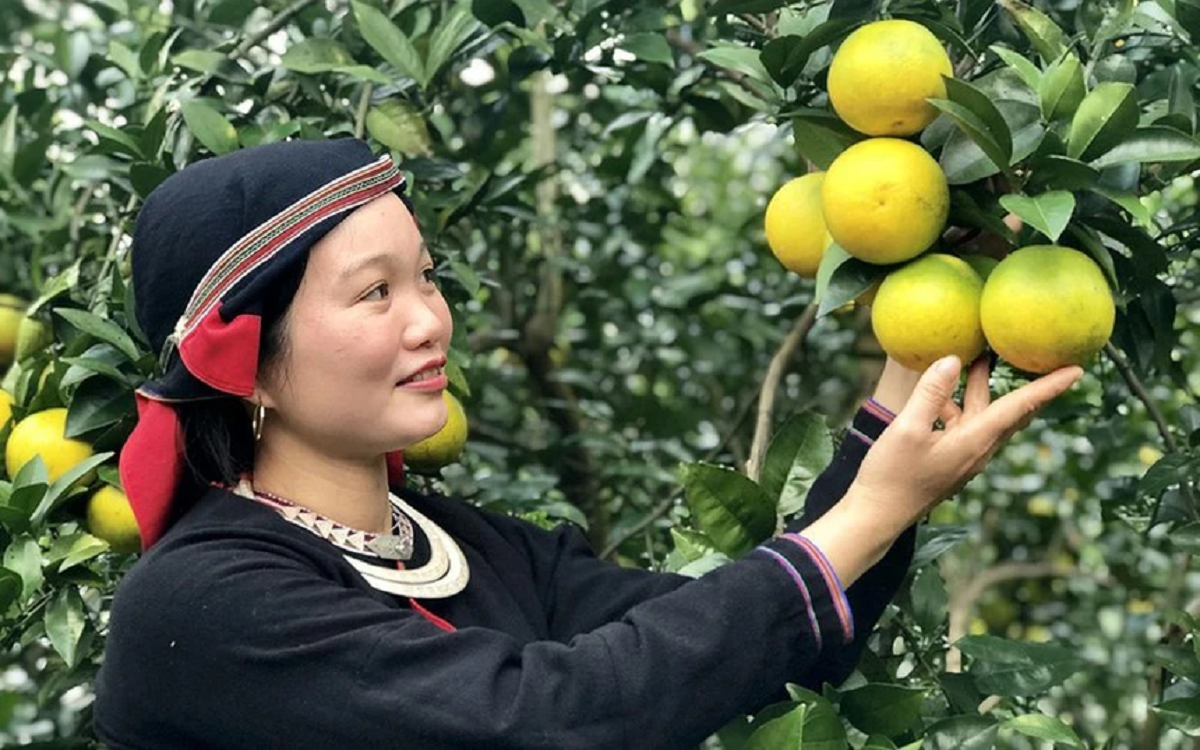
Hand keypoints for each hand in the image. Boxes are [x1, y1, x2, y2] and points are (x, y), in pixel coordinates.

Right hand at [852, 354, 1080, 528]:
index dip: (1048, 387)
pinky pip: (965, 426)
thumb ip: (931, 393)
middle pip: (1010, 411)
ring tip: (978, 358)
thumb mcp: (907, 429)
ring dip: (983, 389)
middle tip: (1035, 356)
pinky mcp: (950, 461)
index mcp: (974, 441)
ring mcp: (964, 458)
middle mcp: (977, 450)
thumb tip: (953, 360)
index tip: (1077, 369)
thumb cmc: (891, 475)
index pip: (1019, 407)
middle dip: (1024, 384)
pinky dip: (959, 405)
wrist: (877, 516)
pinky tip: (938, 394)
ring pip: (985, 416)